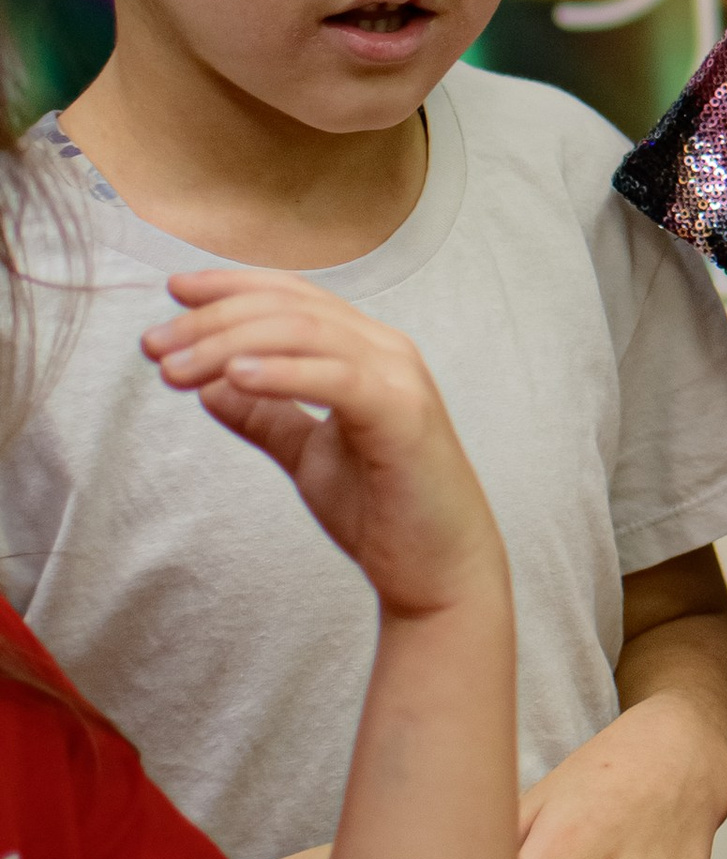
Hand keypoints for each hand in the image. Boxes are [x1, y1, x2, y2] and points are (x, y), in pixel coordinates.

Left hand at [144, 274, 505, 625]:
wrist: (439, 572)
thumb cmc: (383, 512)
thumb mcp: (308, 456)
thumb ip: (268, 418)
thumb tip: (211, 386)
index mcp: (365, 352)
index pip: (293, 296)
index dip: (231, 286)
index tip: (174, 294)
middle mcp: (386, 351)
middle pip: (289, 308)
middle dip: (212, 319)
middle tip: (154, 346)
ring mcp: (398, 379)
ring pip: (304, 334)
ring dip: (229, 344)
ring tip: (176, 369)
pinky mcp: (402, 415)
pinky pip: (335, 378)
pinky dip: (282, 371)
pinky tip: (235, 377)